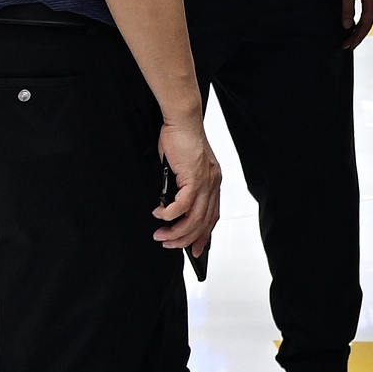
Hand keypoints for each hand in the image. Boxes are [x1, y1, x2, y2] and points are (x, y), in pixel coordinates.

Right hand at [152, 115, 223, 250]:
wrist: (183, 121)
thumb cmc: (181, 140)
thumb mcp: (183, 168)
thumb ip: (181, 187)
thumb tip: (170, 207)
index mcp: (212, 183)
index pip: (212, 217)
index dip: (204, 236)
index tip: (196, 250)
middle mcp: (212, 184)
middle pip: (203, 223)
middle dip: (185, 239)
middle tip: (169, 244)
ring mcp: (205, 182)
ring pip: (194, 219)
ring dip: (176, 231)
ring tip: (161, 235)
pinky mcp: (194, 177)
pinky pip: (183, 205)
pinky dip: (170, 214)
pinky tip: (159, 214)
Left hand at [343, 0, 372, 44]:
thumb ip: (347, 9)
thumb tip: (347, 26)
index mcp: (372, 2)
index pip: (365, 26)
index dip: (356, 37)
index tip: (347, 46)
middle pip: (368, 23)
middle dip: (358, 35)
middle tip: (347, 44)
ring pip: (367, 16)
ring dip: (359, 27)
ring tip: (350, 35)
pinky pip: (366, 9)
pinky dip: (360, 18)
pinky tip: (353, 19)